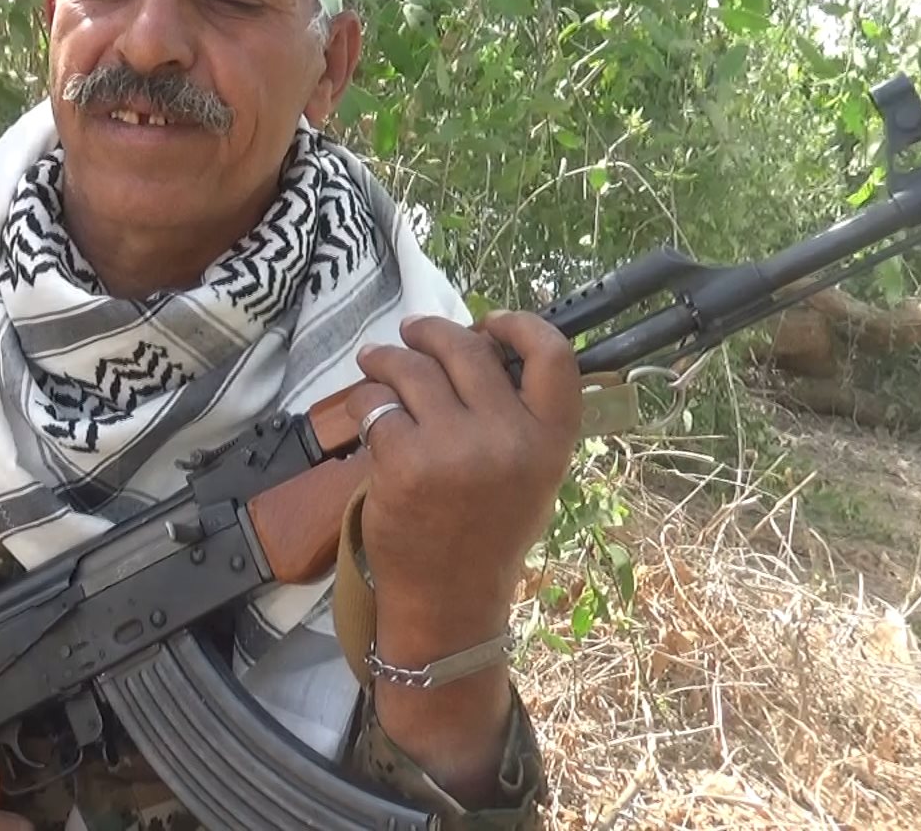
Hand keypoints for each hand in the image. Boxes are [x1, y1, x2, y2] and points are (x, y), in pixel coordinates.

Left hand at [346, 311, 579, 639]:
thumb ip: (517, 415)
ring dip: (388, 358)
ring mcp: (455, 448)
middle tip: (412, 333)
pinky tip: (366, 407)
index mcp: (551, 440)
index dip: (519, 325)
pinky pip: (377, 403)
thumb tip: (479, 345)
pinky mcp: (404, 461)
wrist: (449, 598)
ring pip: (413, 369)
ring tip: (376, 361)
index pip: (554, 356)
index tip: (488, 321)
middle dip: (431, 332)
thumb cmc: (488, 531)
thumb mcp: (531, 474)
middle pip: (468, 349)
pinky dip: (366, 399)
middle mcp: (509, 438)